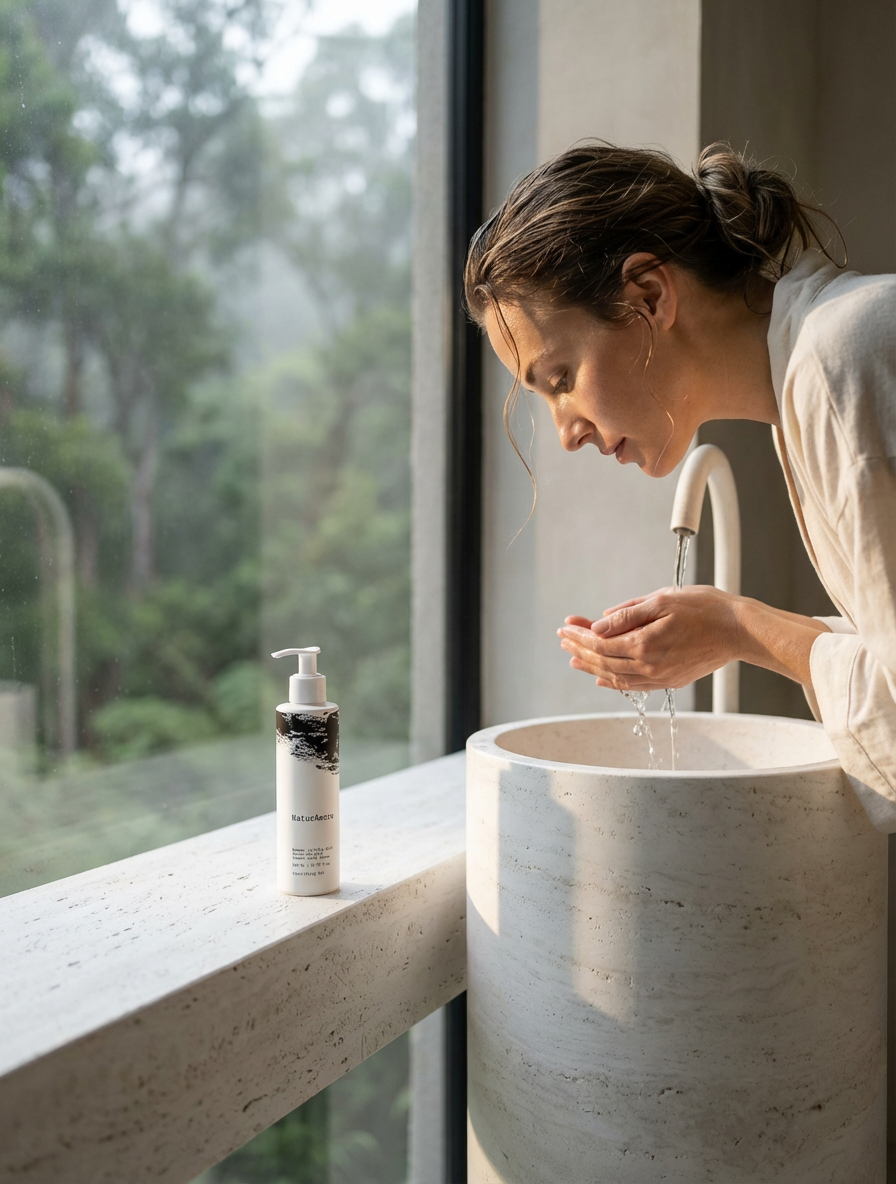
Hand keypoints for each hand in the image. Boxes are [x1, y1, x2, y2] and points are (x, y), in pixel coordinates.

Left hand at [558, 585, 741, 690]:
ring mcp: (660, 677)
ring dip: (592, 668)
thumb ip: (628, 614)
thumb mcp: (662, 600)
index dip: (580, 635)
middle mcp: (649, 666)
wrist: (740, 631)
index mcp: (645, 644)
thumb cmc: (706, 609)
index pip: (600, 642)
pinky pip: (634, 686)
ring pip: (616, 677)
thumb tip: (598, 624)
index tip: (566, 626)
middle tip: (564, 640)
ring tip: (574, 659)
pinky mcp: (670, 681)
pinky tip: (603, 679)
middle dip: (580, 649)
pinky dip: (614, 683)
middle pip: (603, 661)